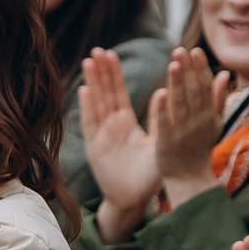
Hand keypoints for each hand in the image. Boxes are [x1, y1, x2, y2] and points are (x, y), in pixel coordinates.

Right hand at [80, 48, 161, 242]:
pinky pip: (91, 124)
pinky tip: (85, 90)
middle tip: (97, 50)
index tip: (110, 54)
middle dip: (101, 72)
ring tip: (89, 62)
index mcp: (125, 124)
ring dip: (93, 83)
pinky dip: (88, 107)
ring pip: (96, 104)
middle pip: (104, 94)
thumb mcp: (158, 141)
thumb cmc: (148, 174)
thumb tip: (163, 92)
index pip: (118, 93)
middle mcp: (111, 127)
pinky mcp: (94, 148)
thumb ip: (159, 118)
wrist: (134, 199)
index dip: (113, 74)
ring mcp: (101, 136)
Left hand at [152, 47, 230, 209]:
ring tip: (173, 64)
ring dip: (177, 84)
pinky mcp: (166, 143)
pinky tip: (159, 93)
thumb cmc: (200, 148)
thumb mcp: (214, 123)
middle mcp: (197, 122)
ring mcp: (182, 132)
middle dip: (187, 71)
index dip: (200, 69)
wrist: (189, 180)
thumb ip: (218, 98)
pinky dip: (163, 109)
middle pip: (193, 92)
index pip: (205, 88)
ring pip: (180, 104)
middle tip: (181, 51)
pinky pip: (165, 123)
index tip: (195, 51)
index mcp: (209, 116)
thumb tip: (224, 73)